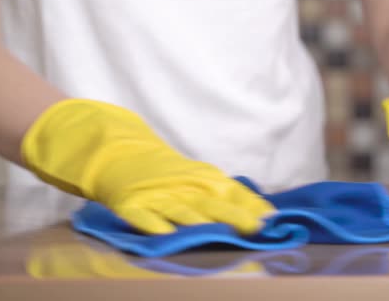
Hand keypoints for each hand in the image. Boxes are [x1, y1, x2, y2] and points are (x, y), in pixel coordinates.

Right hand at [22, 99, 275, 234]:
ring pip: (180, 211)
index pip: (232, 194)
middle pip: (211, 203)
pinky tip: (165, 237)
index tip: (272, 221)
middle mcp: (181, 188)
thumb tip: (268, 212)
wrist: (116, 150)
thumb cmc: (163, 170)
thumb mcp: (198, 177)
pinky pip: (141, 217)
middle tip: (256, 227)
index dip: (251, 207)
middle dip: (234, 215)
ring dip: (201, 222)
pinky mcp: (129, 203)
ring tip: (220, 233)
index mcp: (200, 181)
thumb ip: (230, 195)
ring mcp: (155, 196)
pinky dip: (153, 226)